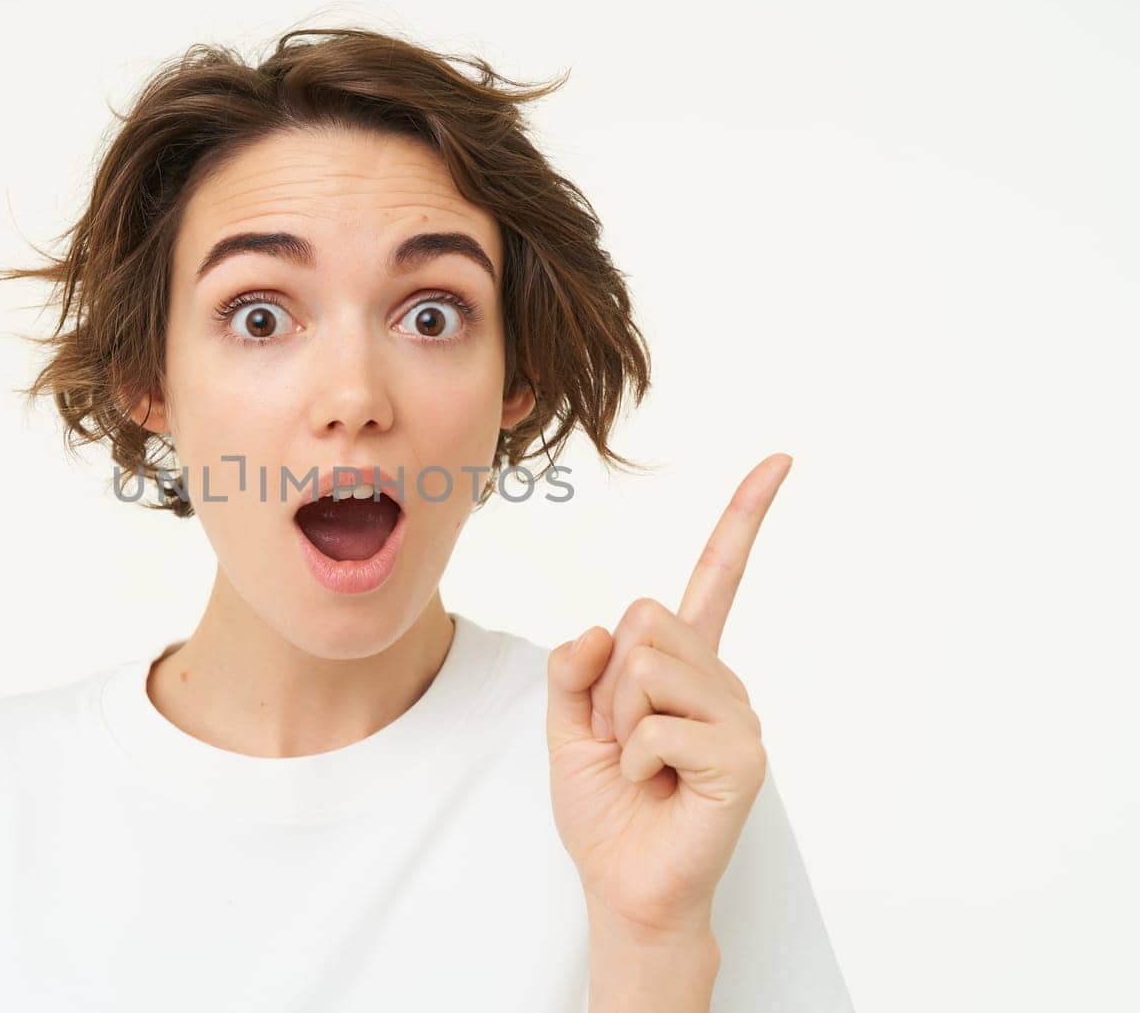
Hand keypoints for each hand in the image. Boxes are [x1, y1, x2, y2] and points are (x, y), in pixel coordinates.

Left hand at [546, 452, 791, 938]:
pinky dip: (633, 758)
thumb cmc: (605, 806)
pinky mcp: (741, 756)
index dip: (744, 518)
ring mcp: (738, 716)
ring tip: (639, 766)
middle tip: (621, 741)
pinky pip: (657, 723)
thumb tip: (600, 631)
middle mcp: (720, 680)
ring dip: (617, 722)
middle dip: (607, 683)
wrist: (623, 883)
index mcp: (684, 664)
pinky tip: (655, 786)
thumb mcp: (566, 722)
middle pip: (646, 617)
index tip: (779, 460)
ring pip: (645, 666)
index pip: (716, 578)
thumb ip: (574, 666)